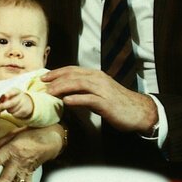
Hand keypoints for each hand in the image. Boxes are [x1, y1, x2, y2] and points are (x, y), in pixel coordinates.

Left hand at [0, 88, 32, 119]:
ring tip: (10, 107)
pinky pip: (15, 114)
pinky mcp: (25, 111)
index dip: (9, 94)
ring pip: (12, 110)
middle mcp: (21, 96)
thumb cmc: (15, 98)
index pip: (13, 92)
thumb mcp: (11, 94)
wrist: (27, 102)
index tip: (5, 95)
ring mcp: (24, 104)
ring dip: (8, 110)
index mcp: (17, 91)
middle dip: (4, 105)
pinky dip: (13, 114)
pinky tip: (14, 110)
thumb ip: (5, 97)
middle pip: (12, 103)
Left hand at [42, 66, 156, 132]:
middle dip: (55, 79)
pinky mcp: (106, 103)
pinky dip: (76, 99)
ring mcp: (103, 90)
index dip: (56, 72)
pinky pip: (89, 99)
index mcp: (95, 75)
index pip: (72, 70)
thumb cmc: (117, 103)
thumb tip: (64, 94)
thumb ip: (83, 91)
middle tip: (42, 85)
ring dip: (62, 87)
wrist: (139, 111)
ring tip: (49, 92)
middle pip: (73, 75)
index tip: (43, 77)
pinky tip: (66, 101)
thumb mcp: (98, 93)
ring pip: (79, 84)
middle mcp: (98, 79)